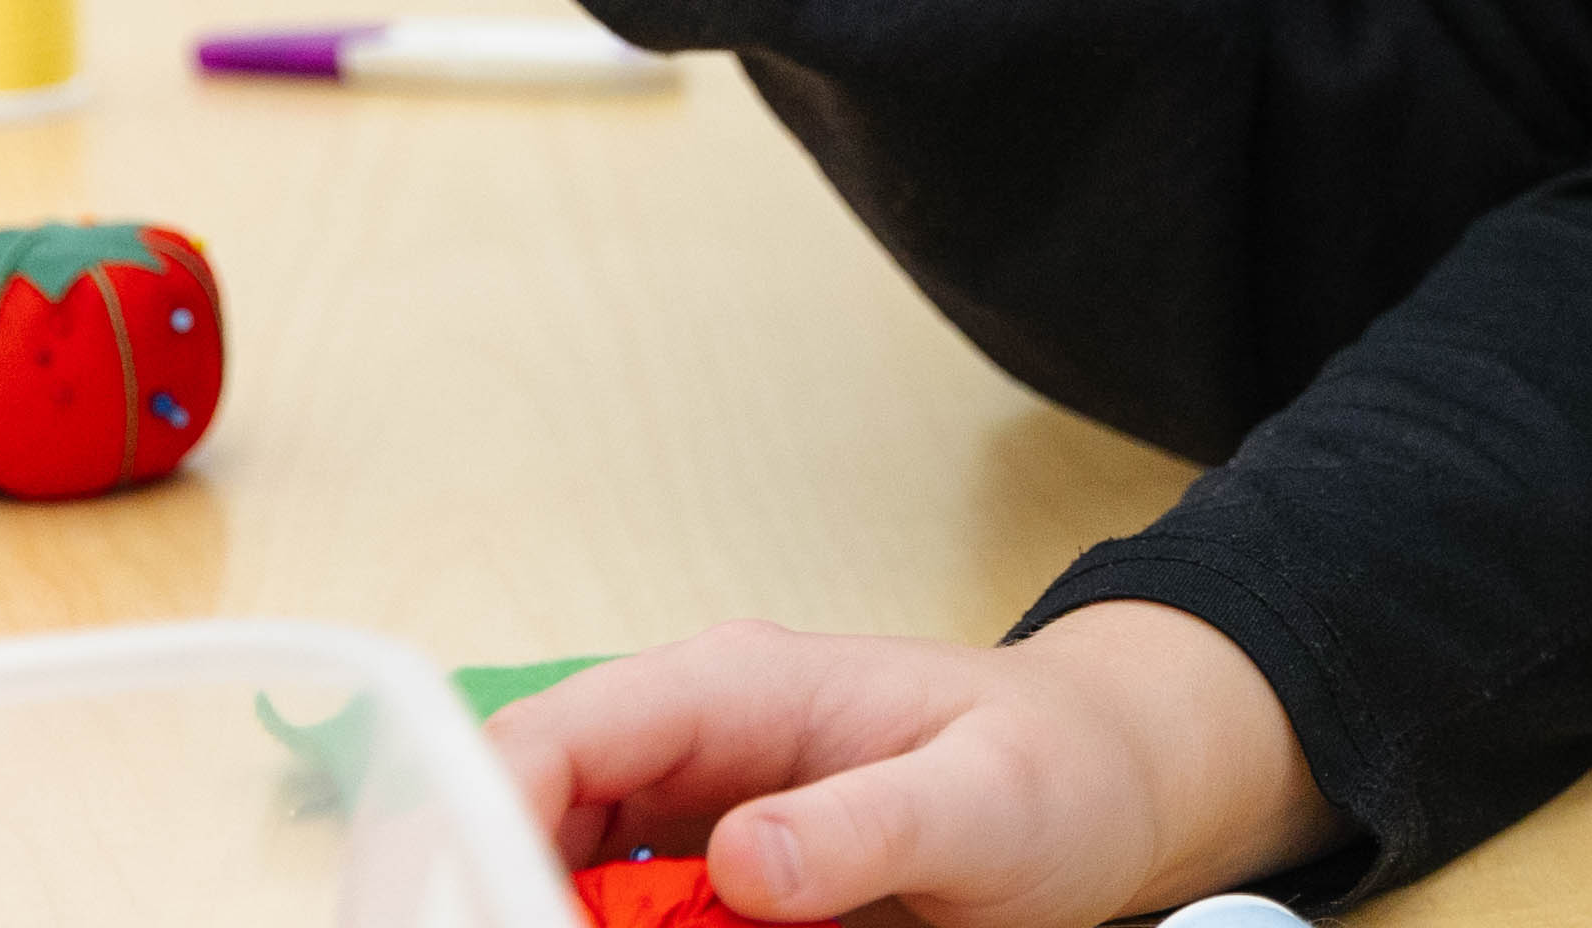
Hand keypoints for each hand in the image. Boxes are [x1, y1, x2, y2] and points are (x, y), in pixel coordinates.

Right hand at [494, 603, 1338, 926]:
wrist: (1108, 785)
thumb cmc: (1060, 766)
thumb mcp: (986, 800)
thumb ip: (871, 823)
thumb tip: (745, 857)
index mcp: (734, 687)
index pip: (553, 739)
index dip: (483, 826)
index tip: (483, 917)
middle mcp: (689, 742)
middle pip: (525, 821)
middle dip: (503, 898)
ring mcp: (689, 813)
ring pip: (560, 876)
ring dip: (558, 920)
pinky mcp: (708, 880)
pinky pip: (622, 913)